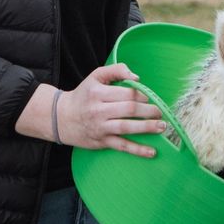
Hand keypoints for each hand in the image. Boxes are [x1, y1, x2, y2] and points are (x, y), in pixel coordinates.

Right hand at [15, 64, 164, 157]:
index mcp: (98, 93)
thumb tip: (136, 77)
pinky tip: (152, 152)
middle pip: (128, 110)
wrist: (60, 118)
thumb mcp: (95, 76)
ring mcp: (100, 127)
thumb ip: (116, 70)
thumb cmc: (83, 95)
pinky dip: (137, 150)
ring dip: (147, 127)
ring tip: (162, 127)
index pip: (125, 93)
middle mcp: (99, 110)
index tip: (150, 97)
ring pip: (126, 127)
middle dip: (148, 111)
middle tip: (160, 112)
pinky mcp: (101, 141)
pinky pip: (121, 146)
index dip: (141, 95)